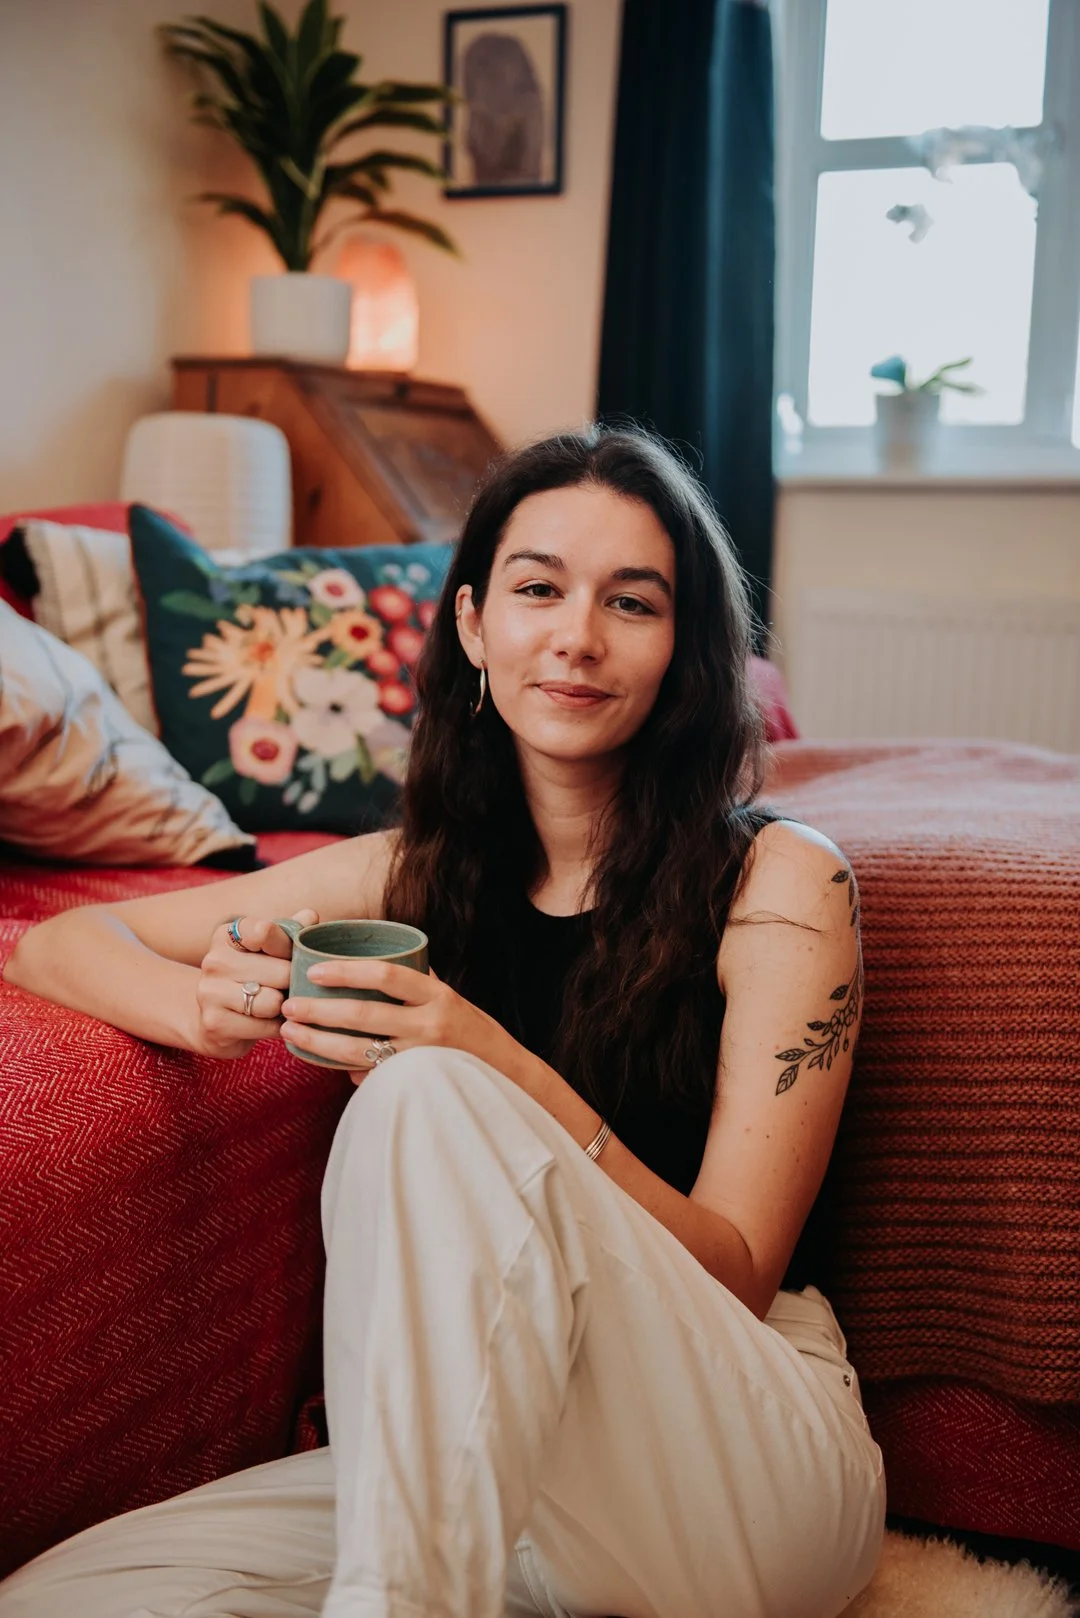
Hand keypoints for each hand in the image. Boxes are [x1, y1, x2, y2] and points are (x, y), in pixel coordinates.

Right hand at [194, 908, 318, 1058]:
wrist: (216, 1021)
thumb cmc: (251, 980)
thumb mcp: (268, 952)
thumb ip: (290, 932)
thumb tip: (311, 916)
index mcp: (227, 935)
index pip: (267, 931)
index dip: (289, 946)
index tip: (290, 957)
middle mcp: (214, 960)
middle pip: (281, 971)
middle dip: (292, 983)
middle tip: (288, 988)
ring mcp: (210, 992)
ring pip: (273, 1001)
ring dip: (284, 1008)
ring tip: (278, 1006)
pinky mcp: (215, 1023)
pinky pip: (266, 1027)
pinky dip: (276, 1028)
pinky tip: (268, 1023)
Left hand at [279, 959, 511, 1085]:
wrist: (506, 1074)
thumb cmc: (470, 1031)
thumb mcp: (448, 999)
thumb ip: (412, 984)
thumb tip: (365, 969)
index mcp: (437, 995)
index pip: (387, 975)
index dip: (348, 970)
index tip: (315, 970)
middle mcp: (430, 1024)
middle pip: (364, 1013)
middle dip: (320, 1010)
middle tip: (289, 1005)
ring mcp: (421, 1057)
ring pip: (359, 1050)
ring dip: (319, 1041)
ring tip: (291, 1032)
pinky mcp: (414, 1083)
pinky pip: (371, 1075)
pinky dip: (343, 1068)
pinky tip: (319, 1060)